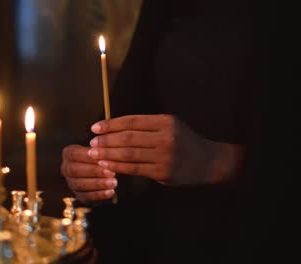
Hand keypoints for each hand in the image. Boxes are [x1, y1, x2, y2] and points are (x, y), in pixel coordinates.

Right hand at [61, 145, 116, 202]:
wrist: (101, 171)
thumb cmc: (100, 156)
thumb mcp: (98, 150)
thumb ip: (99, 151)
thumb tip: (103, 153)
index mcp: (68, 154)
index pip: (75, 154)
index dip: (88, 157)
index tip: (103, 159)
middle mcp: (66, 169)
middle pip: (76, 170)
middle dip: (94, 172)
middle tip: (110, 172)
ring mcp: (71, 184)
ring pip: (81, 185)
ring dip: (98, 184)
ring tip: (114, 182)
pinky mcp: (78, 196)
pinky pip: (87, 197)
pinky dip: (99, 195)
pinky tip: (111, 192)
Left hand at [88, 115, 242, 184]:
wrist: (208, 162)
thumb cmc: (184, 141)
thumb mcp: (170, 126)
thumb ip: (146, 126)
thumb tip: (114, 128)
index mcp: (165, 122)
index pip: (132, 121)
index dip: (111, 124)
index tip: (95, 127)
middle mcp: (165, 138)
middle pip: (128, 138)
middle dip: (106, 140)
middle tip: (91, 142)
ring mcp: (164, 156)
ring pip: (129, 154)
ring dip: (108, 154)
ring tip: (94, 154)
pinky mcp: (163, 173)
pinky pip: (135, 169)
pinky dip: (118, 167)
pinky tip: (107, 165)